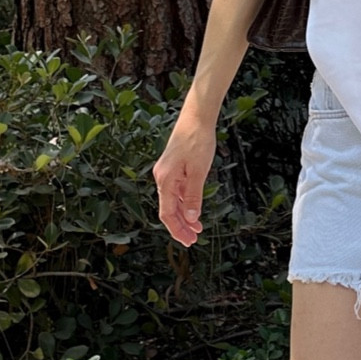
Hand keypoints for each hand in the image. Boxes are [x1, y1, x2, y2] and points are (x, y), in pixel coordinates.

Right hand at [153, 116, 216, 246]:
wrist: (196, 117)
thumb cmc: (197, 141)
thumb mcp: (199, 171)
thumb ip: (193, 195)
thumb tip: (190, 217)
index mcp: (165, 180)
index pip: (167, 213)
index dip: (177, 230)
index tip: (188, 241)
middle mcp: (162, 178)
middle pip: (169, 210)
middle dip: (180, 227)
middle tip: (193, 240)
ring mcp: (167, 173)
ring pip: (173, 201)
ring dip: (184, 216)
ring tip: (197, 229)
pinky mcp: (173, 168)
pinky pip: (177, 191)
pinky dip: (185, 203)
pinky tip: (194, 210)